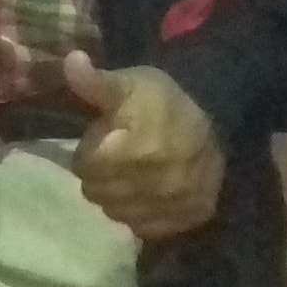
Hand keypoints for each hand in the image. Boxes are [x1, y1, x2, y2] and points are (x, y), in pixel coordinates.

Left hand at [63, 50, 224, 239]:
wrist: (215, 117)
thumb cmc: (161, 100)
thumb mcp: (127, 83)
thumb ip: (95, 81)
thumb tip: (72, 60)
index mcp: (137, 152)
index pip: (84, 168)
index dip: (88, 152)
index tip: (104, 140)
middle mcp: (158, 185)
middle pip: (97, 193)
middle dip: (99, 175)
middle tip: (116, 159)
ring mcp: (176, 205)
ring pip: (118, 213)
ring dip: (117, 196)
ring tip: (131, 174)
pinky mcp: (190, 217)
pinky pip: (145, 227)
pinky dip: (141, 213)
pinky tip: (147, 192)